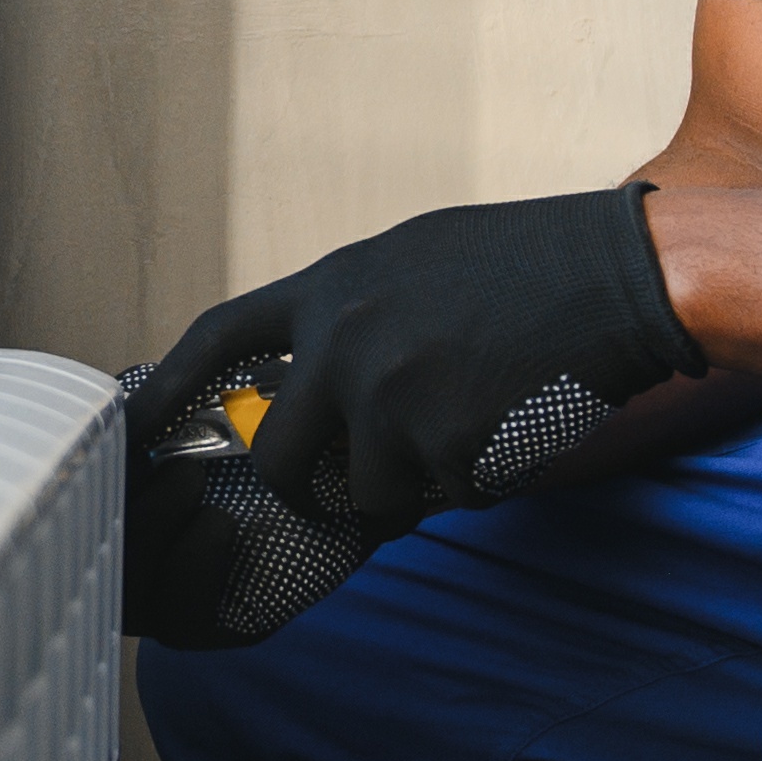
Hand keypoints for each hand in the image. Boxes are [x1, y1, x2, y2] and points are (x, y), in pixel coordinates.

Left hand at [128, 187, 705, 539]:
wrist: (627, 276)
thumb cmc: (534, 265)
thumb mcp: (416, 261)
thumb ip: (352, 315)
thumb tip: (310, 375)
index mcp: (332, 290)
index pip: (219, 340)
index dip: (169, 388)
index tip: (134, 426)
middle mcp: (342, 345)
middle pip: (278, 461)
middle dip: (311, 485)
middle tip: (355, 479)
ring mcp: (387, 401)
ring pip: (365, 493)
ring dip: (411, 482)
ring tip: (472, 417)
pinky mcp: (441, 449)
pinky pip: (437, 499)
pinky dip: (471, 481)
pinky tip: (509, 425)